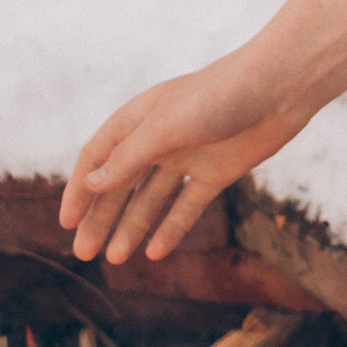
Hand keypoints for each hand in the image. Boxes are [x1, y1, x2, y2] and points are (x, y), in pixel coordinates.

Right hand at [59, 54, 306, 263]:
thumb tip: (91, 184)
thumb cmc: (218, 97)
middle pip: (121, 185)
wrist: (279, 88)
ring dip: (132, 227)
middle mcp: (159, 139)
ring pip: (152, 199)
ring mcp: (189, 157)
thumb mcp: (165, 129)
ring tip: (115, 258)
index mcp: (138, 119)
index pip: (97, 158)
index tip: (67, 223)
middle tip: (83, 253)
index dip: (80, 190)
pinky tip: (156, 252)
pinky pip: (188, 206)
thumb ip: (129, 158)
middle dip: (101, 218)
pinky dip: (172, 228)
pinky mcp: (218, 172)